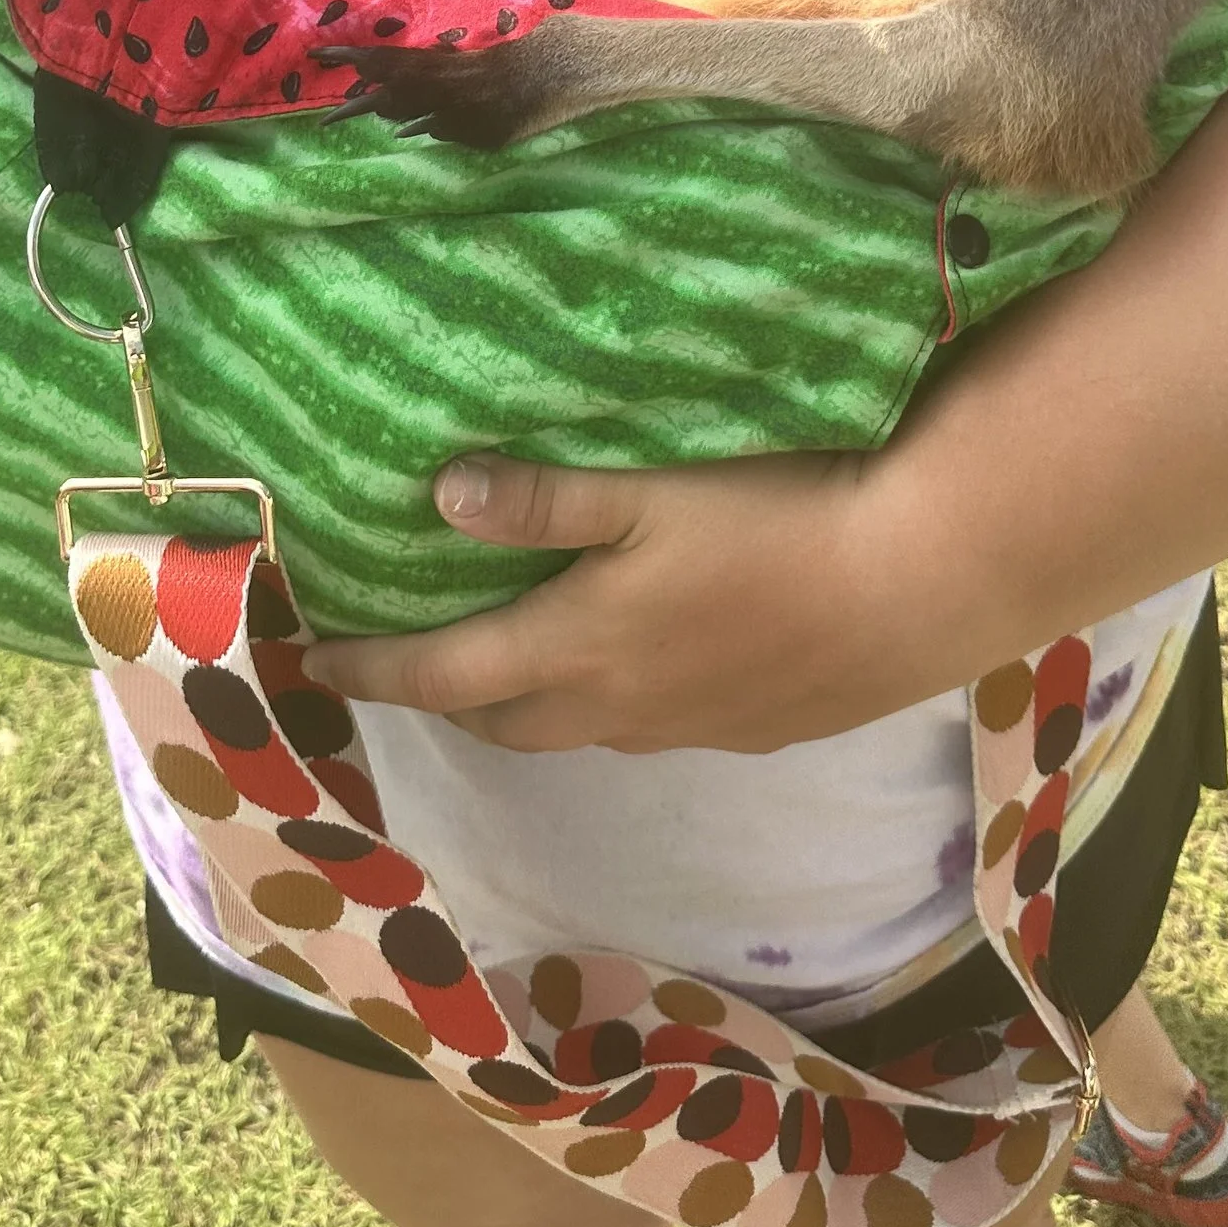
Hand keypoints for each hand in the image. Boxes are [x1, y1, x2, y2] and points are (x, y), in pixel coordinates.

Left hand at [302, 447, 967, 753]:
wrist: (916, 586)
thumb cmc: (774, 521)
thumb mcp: (648, 493)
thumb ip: (544, 503)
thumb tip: (437, 498)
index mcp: (577, 650)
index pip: (443, 674)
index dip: (372, 671)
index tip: (311, 667)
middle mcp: (617, 710)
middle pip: (503, 721)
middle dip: (445, 697)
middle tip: (406, 666)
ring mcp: (688, 732)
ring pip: (578, 731)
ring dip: (528, 705)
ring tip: (510, 664)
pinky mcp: (752, 733)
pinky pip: (649, 731)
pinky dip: (610, 706)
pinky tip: (639, 667)